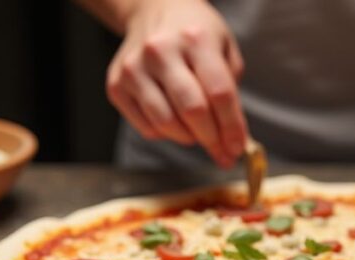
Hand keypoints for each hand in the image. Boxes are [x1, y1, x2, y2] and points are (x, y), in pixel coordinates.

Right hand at [106, 0, 245, 166]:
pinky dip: (166, 134)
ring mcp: (134, 68)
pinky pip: (146, 127)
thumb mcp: (224, 48)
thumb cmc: (195, 34)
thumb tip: (233, 140)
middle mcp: (161, 51)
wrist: (154, 11)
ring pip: (166, 123)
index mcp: (195, 39)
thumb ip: (231, 91)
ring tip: (199, 133)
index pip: (219, 93)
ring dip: (188, 138)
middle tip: (222, 152)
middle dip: (212, 139)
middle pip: (192, 110)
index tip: (237, 147)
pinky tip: (175, 122)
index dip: (232, 127)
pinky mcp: (116, 85)